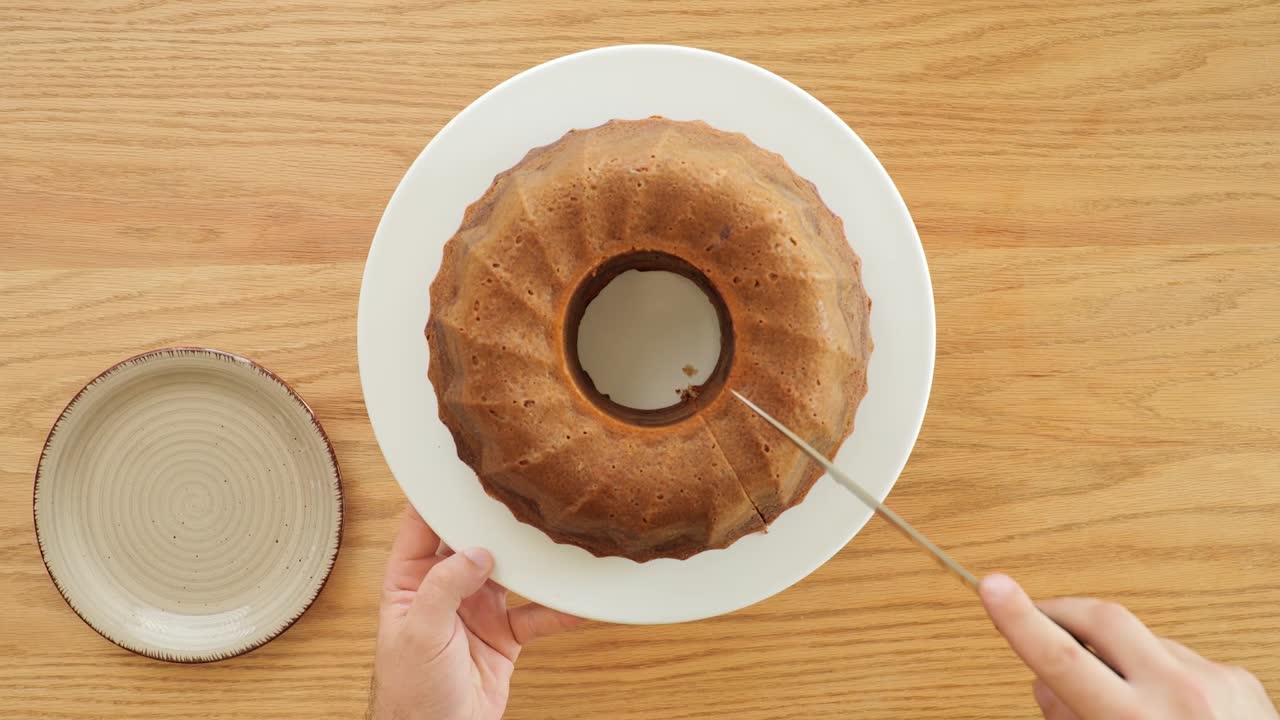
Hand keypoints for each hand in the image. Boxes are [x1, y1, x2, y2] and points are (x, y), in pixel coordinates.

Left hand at [368, 505, 582, 719]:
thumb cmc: (408, 692)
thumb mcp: (419, 633)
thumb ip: (444, 587)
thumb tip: (477, 551)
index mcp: (410, 579)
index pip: (422, 524)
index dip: (439, 495)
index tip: (463, 467)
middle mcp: (444, 587)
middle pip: (472, 540)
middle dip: (494, 519)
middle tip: (520, 493)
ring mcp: (477, 608)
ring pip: (510, 571)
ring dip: (532, 559)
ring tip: (554, 537)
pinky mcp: (504, 634)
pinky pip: (537, 615)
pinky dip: (559, 609)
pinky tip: (577, 600)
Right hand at [980, 574, 1276, 718]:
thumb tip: (1049, 685)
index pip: (1062, 659)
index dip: (1020, 620)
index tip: (992, 586)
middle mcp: (1180, 694)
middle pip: (1100, 619)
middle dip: (1062, 613)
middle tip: (1039, 621)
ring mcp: (1215, 680)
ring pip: (1142, 640)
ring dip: (1118, 657)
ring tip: (1120, 702)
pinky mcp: (1241, 679)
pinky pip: (1181, 658)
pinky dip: (1161, 674)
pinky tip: (1167, 710)